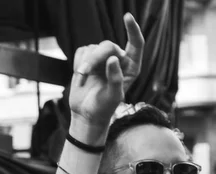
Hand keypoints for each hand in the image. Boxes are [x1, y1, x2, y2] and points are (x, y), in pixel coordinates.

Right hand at [69, 13, 143, 130]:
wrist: (86, 114)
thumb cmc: (103, 109)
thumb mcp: (112, 97)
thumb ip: (115, 79)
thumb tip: (113, 58)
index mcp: (131, 68)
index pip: (136, 44)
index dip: (133, 30)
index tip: (127, 17)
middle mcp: (119, 60)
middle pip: (108, 46)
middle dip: (95, 58)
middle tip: (84, 72)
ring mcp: (103, 59)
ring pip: (93, 48)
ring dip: (85, 63)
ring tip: (82, 79)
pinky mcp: (89, 59)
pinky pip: (82, 51)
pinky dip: (78, 63)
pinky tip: (80, 76)